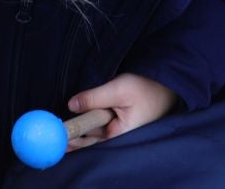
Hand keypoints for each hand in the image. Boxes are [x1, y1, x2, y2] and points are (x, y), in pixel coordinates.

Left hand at [62, 72, 178, 148]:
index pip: (92, 142)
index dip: (74, 140)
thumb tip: (71, 106)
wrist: (167, 82)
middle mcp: (119, 134)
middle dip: (76, 135)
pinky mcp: (120, 120)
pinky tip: (84, 115)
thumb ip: (94, 98)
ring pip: (96, 129)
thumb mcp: (118, 90)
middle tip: (56, 133)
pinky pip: (102, 122)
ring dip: (84, 125)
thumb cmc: (146, 88)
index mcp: (120, 134)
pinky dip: (92, 119)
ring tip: (68, 123)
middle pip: (92, 138)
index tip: (59, 137)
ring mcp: (120, 127)